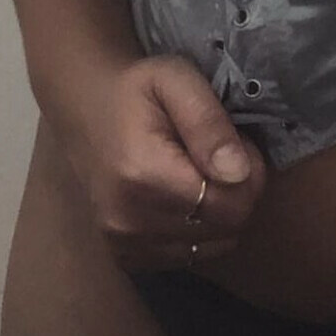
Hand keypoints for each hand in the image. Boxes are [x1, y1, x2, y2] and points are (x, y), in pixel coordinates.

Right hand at [52, 53, 267, 271]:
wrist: (85, 108)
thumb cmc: (135, 87)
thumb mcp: (176, 79)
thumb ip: (208, 122)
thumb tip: (238, 172)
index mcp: (144, 176)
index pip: (231, 205)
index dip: (251, 175)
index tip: (239, 144)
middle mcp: (130, 221)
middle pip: (225, 229)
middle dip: (240, 193)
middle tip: (224, 156)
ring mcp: (124, 244)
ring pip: (211, 247)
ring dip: (221, 214)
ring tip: (203, 174)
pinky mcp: (125, 256)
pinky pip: (187, 256)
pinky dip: (199, 231)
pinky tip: (186, 196)